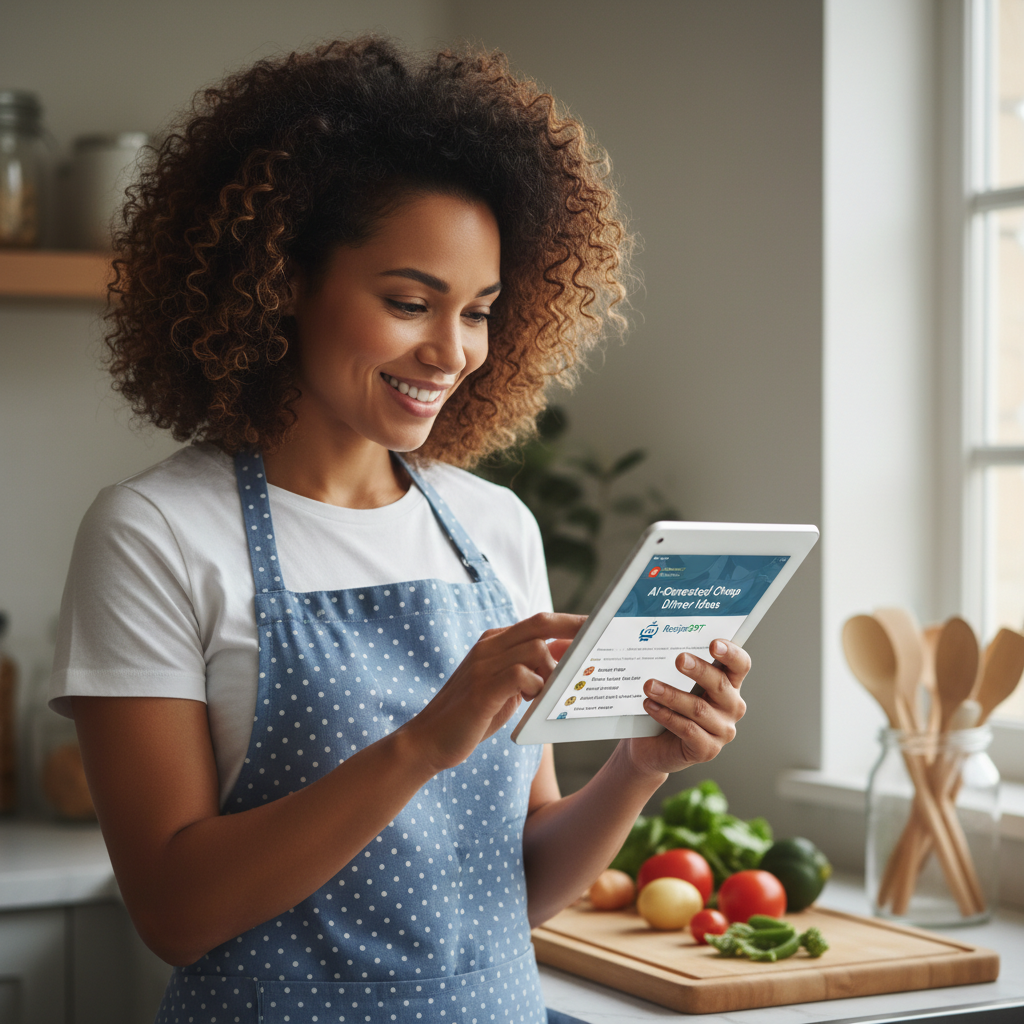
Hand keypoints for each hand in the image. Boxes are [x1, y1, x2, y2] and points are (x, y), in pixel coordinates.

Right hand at [402, 612, 584, 772]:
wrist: (429, 740)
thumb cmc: (473, 715)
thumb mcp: (506, 686)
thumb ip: (530, 668)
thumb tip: (565, 654)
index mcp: (494, 641)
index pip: (539, 620)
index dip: (570, 622)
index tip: (597, 627)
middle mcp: (488, 646)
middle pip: (540, 623)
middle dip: (574, 627)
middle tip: (598, 639)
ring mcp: (483, 665)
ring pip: (535, 649)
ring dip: (554, 671)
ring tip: (552, 692)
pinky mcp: (481, 688)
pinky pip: (521, 675)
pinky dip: (536, 687)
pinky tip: (533, 701)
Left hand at [623, 639, 748, 776]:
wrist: (652, 745)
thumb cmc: (667, 708)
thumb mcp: (676, 684)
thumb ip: (680, 667)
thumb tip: (664, 643)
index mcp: (729, 685)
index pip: (740, 665)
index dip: (731, 653)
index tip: (714, 644)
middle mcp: (731, 707)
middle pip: (720, 685)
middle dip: (699, 670)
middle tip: (679, 659)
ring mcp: (722, 730)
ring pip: (699, 708)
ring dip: (671, 695)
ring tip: (650, 686)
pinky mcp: (708, 749)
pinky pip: (688, 730)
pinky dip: (666, 716)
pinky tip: (650, 706)